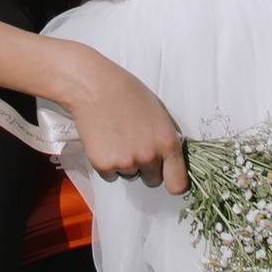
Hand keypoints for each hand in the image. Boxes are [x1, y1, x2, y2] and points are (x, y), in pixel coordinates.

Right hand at [43, 41, 187, 193]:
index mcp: (167, 143)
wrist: (94, 86)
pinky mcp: (103, 165)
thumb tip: (174, 155)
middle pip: (153, 181)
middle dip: (147, 168)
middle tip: (135, 145)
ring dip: (125, 163)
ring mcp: (125, 163)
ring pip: (130, 175)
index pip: (178, 184)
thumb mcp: (159, 111)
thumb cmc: (127, 93)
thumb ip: (169, 136)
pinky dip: (107, 163)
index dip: (174, 183)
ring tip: (117, 137)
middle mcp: (149, 156)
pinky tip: (105, 141)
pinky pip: (110, 175)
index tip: (170, 180)